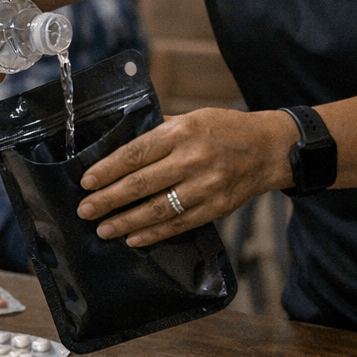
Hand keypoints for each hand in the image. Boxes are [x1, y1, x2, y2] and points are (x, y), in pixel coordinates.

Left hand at [75, 107, 294, 246]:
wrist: (271, 149)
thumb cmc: (224, 129)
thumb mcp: (190, 117)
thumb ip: (158, 130)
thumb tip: (120, 142)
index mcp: (180, 132)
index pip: (135, 153)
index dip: (108, 170)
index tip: (86, 182)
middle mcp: (192, 159)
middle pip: (141, 183)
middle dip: (108, 199)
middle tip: (85, 210)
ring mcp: (206, 186)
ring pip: (158, 208)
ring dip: (126, 222)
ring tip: (103, 229)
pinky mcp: (217, 208)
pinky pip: (180, 224)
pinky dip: (154, 234)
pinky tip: (133, 239)